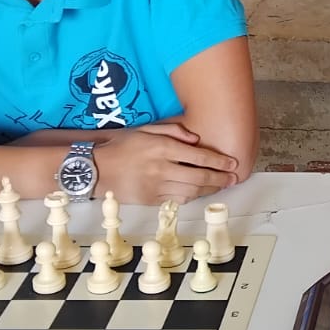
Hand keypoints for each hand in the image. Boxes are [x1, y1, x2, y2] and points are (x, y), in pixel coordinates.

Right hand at [94, 121, 238, 204]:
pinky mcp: (150, 200)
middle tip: (233, 179)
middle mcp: (161, 168)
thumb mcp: (146, 129)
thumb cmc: (122, 146)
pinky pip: (177, 200)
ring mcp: (155, 186)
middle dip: (220, 179)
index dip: (219, 161)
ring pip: (191, 191)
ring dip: (209, 190)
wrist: (96, 168)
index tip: (232, 164)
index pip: (199, 156)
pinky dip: (190, 197)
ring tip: (219, 186)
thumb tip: (196, 139)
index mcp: (161, 148)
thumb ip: (173, 130)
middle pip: (199, 177)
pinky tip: (198, 192)